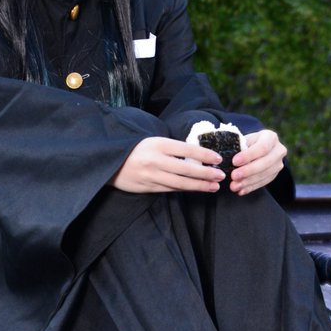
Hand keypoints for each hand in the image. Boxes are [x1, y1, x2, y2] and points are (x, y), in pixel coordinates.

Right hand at [109, 137, 224, 193]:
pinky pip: (170, 189)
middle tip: (221, 176)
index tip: (218, 158)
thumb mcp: (151, 141)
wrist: (108, 163)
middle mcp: (155, 160)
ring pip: (180, 183)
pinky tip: (196, 189)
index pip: (187, 150)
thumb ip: (170, 147)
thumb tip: (195, 154)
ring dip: (199, 185)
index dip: (204, 154)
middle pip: (187, 169)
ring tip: (213, 186)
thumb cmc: (133, 149)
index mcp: (158, 144)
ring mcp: (151, 176)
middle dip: (206, 173)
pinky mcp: (147, 187)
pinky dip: (185, 190)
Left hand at [228, 129, 286, 195]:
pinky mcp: (275, 175)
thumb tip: (227, 158)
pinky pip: (263, 182)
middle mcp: (278, 150)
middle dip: (248, 171)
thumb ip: (239, 148)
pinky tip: (241, 190)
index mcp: (270, 137)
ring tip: (234, 186)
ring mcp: (278, 164)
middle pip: (266, 162)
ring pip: (265, 174)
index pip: (262, 147)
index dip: (248, 155)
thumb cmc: (247, 142)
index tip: (234, 162)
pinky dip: (251, 187)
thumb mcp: (244, 140)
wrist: (256, 147)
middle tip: (234, 176)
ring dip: (248, 182)